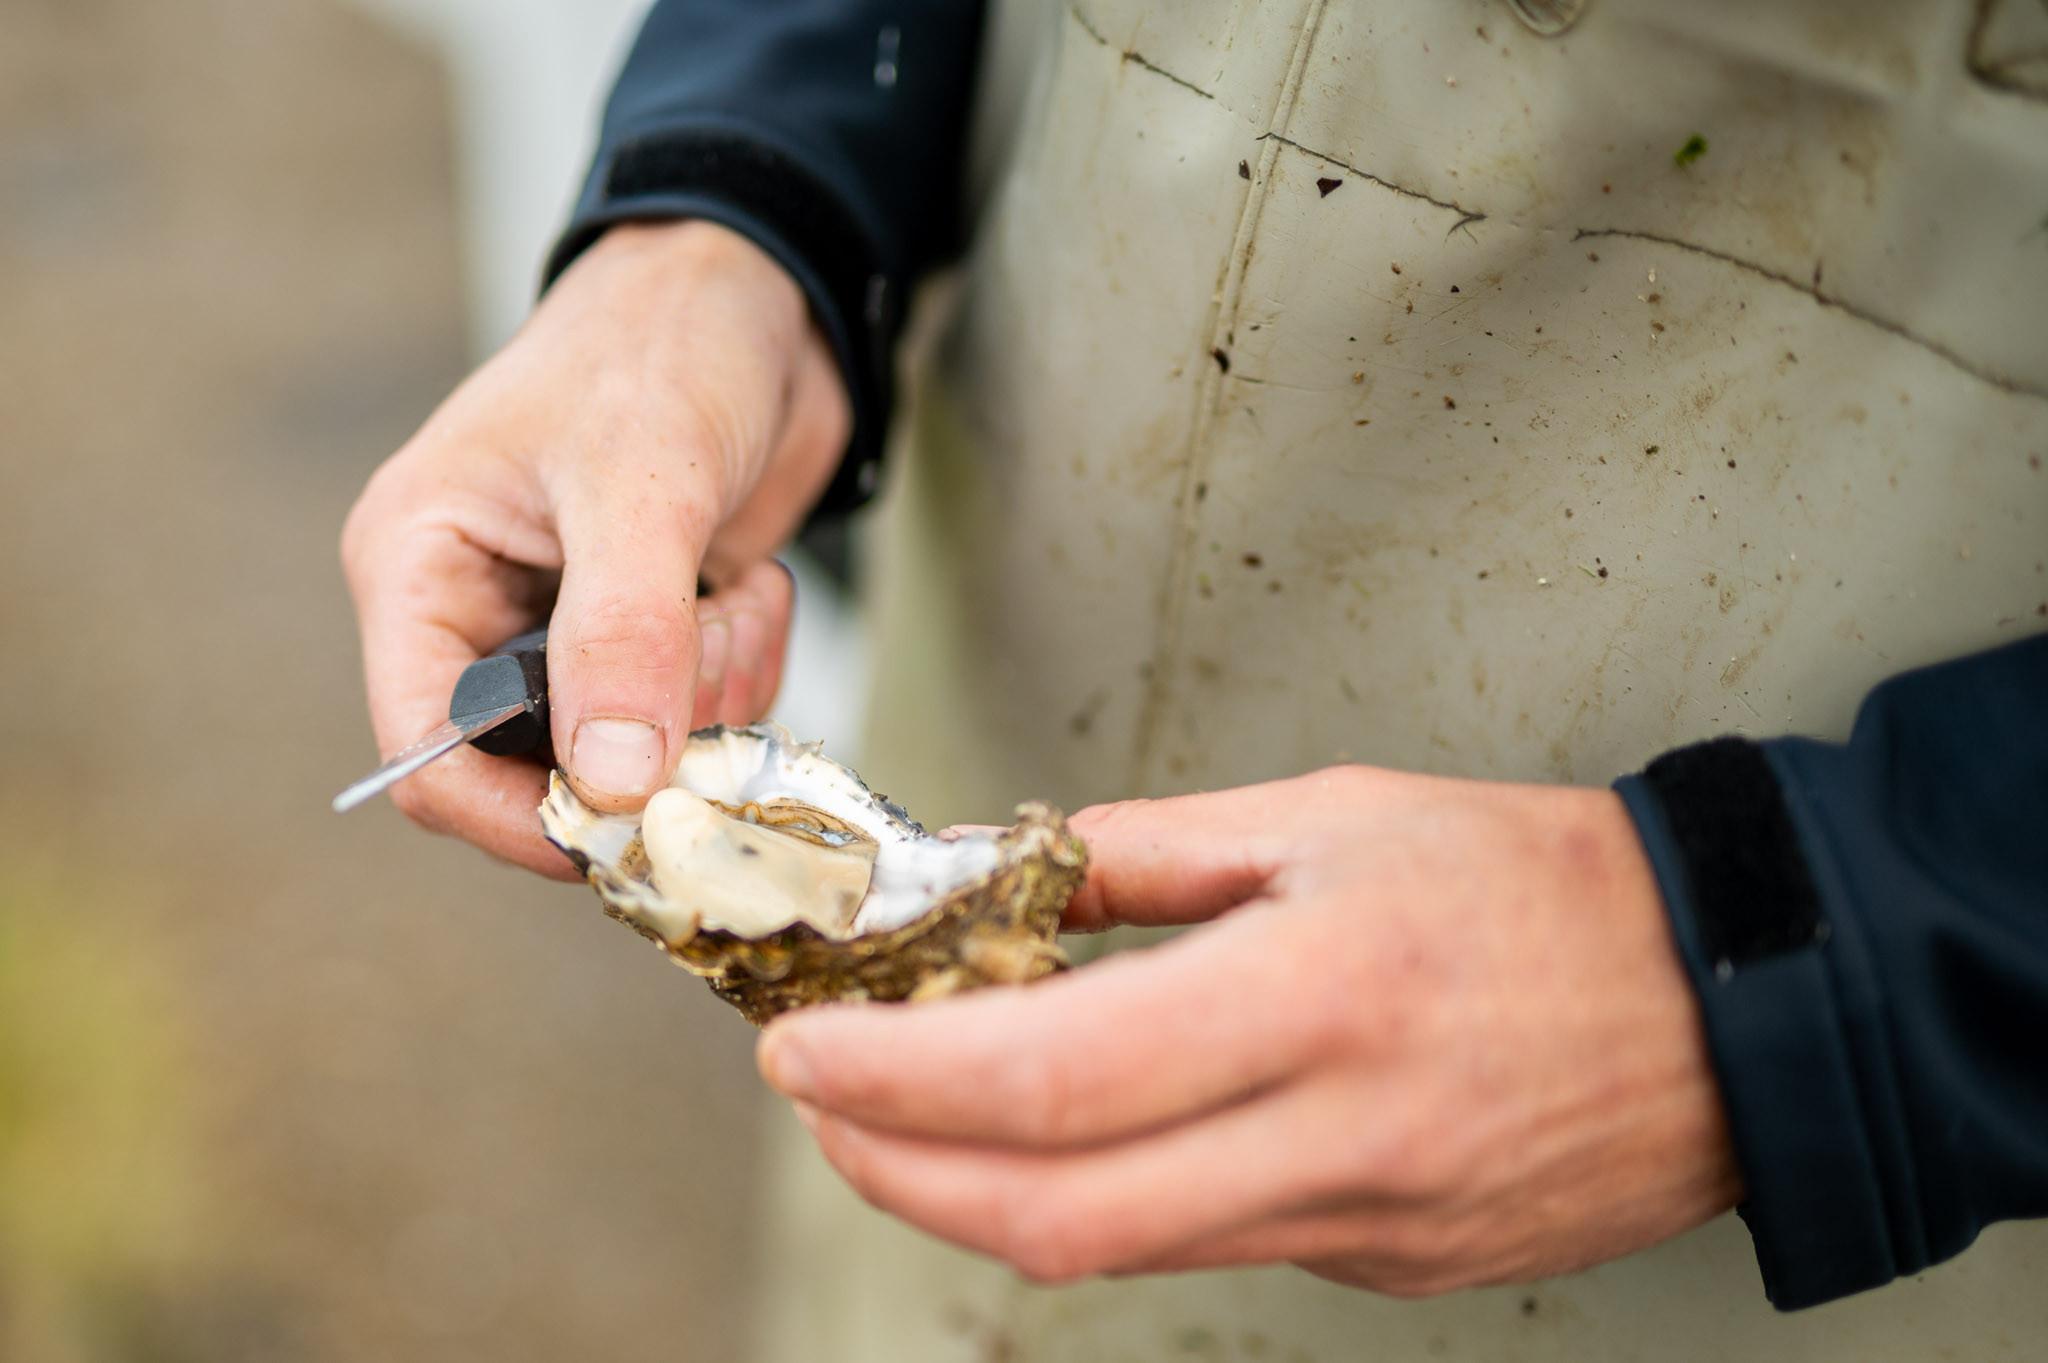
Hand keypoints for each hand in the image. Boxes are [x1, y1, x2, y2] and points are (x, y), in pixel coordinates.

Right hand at [341, 221, 849, 875]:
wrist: (765, 296)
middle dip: (642, 742)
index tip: (621, 832)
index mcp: (417, 568)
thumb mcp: (641, 483)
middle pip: (541, 769)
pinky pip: (704, 715)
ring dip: (712, 690)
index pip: (424, 753)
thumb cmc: (664, 344)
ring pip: (640, 754)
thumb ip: (623, 635)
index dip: (515, 815)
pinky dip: (744, 661)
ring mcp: (571, 630)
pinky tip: (745, 577)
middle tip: (706, 651)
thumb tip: (609, 784)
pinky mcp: (651, 633)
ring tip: (726, 584)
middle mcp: (480, 613)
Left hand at [757, 768, 1739, 1292]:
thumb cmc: (1535, 882)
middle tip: (821, 1101)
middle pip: (1052, 1218)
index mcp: (1318, 996)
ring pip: (1116, 1249)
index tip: (804, 1046)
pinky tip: (1077, 1126)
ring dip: (978, 1188)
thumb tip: (990, 871)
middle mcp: (1337, 1137)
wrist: (1728, 1002)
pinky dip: (1103, 1194)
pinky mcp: (1387, 1265)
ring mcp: (1365, 1226)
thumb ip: (1140, 857)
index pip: (1050, 1080)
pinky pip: (1205, 1243)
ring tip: (914, 1104)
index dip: (895, 1078)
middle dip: (894, 1170)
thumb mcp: (1331, 818)